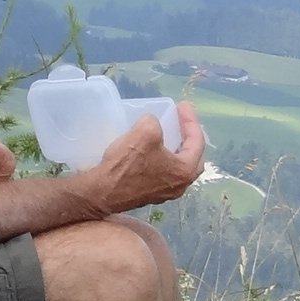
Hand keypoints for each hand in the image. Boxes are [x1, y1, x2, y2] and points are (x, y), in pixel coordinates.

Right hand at [87, 103, 204, 212]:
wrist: (102, 192)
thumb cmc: (127, 163)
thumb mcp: (144, 131)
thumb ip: (154, 122)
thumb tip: (152, 125)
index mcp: (185, 171)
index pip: (197, 141)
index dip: (191, 120)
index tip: (183, 105)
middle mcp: (180, 186)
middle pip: (193, 158)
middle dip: (190, 138)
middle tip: (183, 122)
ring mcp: (165, 193)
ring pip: (178, 168)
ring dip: (176, 150)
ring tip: (170, 135)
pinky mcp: (149, 195)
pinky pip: (164, 174)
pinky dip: (163, 160)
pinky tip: (153, 152)